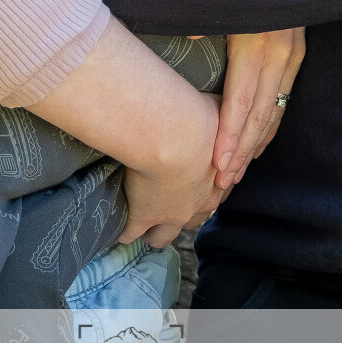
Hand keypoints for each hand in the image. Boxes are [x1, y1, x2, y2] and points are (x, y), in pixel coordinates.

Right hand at [119, 96, 223, 248]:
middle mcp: (195, 205)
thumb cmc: (200, 117)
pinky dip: (123, 228)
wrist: (172, 133)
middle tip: (164, 199)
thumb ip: (225, 115)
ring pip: (162, 237)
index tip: (188, 178)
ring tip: (138, 216)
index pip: (214, 195)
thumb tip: (226, 106)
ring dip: (152, 229)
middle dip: (179, 213)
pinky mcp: (142, 217)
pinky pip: (129, 234)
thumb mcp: (221, 111)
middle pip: (191, 221)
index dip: (201, 189)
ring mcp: (168, 215)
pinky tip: (115, 217)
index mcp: (216, 183)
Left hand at [212, 28, 304, 188]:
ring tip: (237, 172)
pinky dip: (270, 125)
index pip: (240, 100)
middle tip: (223, 181)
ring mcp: (291, 56)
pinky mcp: (298, 53)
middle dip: (242, 152)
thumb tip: (188, 39)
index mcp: (255, 43)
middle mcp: (277, 55)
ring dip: (256, 144)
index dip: (230, 135)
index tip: (218, 164)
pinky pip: (283, 98)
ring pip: (274, 111)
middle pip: (259, 115)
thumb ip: (204, 22)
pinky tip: (259, 143)